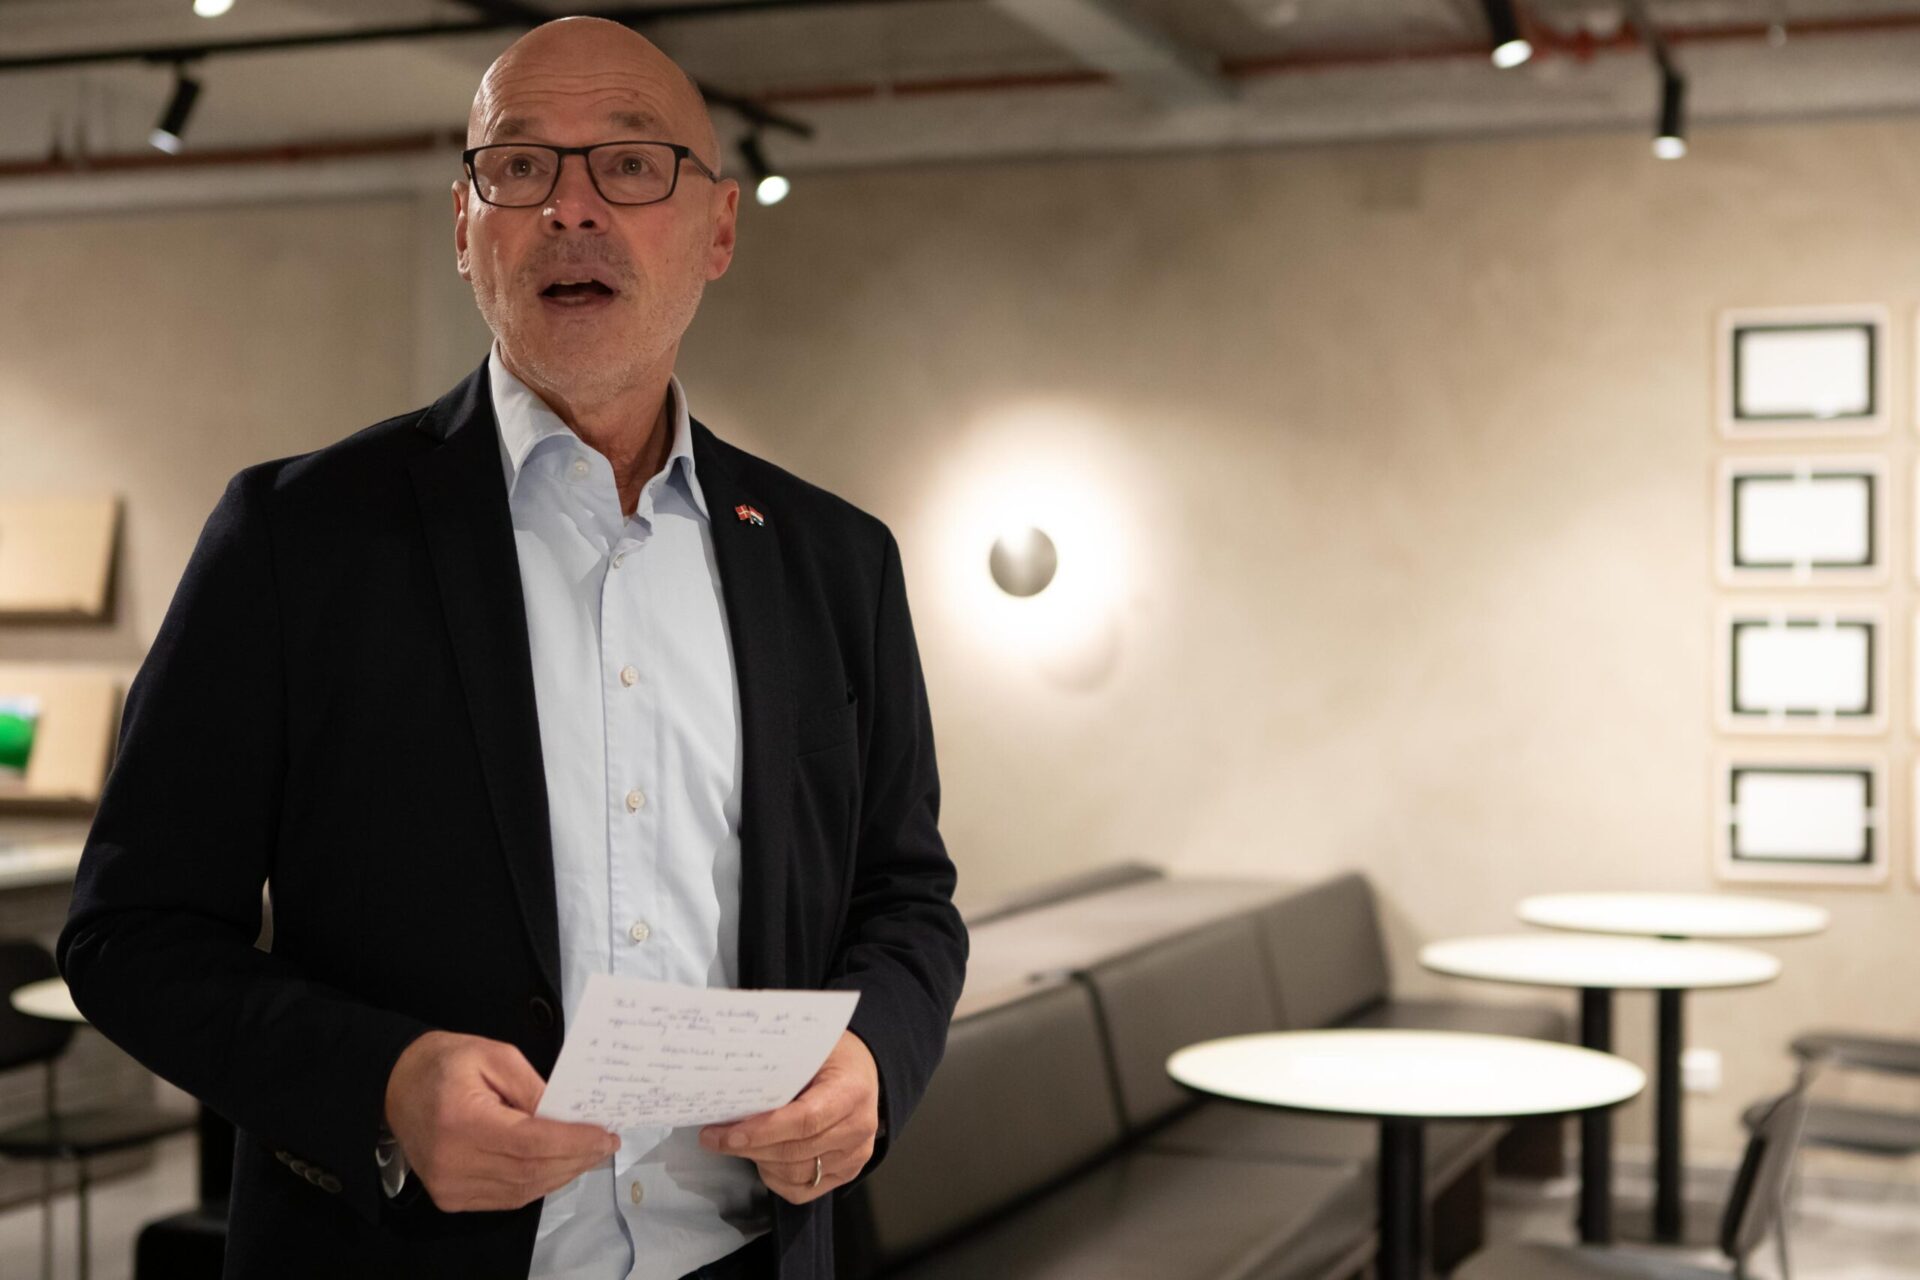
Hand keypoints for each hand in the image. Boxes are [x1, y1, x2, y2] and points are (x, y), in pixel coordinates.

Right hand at [383, 1030, 619, 1212]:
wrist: (395, 1085)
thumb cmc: (445, 1063)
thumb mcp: (494, 1055)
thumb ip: (532, 1086)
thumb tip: (567, 1116)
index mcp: (461, 1121)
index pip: (531, 1143)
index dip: (573, 1143)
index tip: (605, 1135)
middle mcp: (452, 1161)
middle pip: (530, 1172)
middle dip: (575, 1159)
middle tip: (605, 1144)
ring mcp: (448, 1185)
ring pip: (522, 1191)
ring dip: (561, 1174)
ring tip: (588, 1154)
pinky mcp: (450, 1196)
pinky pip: (506, 1198)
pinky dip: (537, 1184)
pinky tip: (557, 1166)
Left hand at [698, 1030, 878, 1204]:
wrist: (861, 1073)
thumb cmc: (832, 1056)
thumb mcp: (809, 1048)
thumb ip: (779, 1070)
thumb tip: (731, 1089)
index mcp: (851, 1091)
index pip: (804, 1121)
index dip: (761, 1131)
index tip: (725, 1134)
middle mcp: (858, 1128)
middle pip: (794, 1151)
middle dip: (749, 1147)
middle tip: (714, 1138)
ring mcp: (855, 1155)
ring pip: (795, 1174)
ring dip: (759, 1161)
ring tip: (738, 1143)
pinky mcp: (847, 1173)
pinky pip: (801, 1190)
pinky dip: (774, 1178)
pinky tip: (762, 1158)